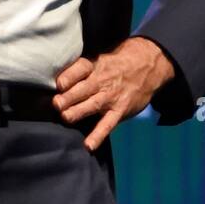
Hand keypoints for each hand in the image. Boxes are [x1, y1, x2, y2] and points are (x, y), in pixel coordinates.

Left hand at [52, 36, 175, 151]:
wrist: (148, 65)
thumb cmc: (117, 62)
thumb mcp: (101, 57)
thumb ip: (81, 69)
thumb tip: (56, 80)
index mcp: (95, 64)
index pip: (80, 68)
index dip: (69, 76)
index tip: (58, 84)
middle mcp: (102, 80)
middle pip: (83, 89)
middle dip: (68, 97)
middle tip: (55, 105)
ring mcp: (111, 96)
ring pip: (92, 105)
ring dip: (77, 112)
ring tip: (65, 118)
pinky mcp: (120, 110)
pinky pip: (108, 124)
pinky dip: (98, 135)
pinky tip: (88, 145)